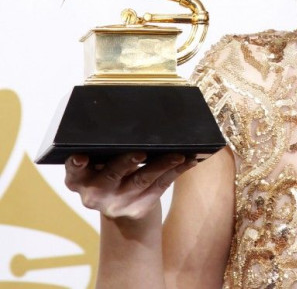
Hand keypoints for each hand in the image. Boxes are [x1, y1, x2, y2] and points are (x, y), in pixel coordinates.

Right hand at [65, 153, 196, 219]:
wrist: (122, 210)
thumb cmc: (110, 174)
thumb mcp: (99, 165)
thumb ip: (104, 150)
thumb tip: (130, 120)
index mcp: (79, 179)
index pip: (74, 171)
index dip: (75, 164)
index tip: (81, 156)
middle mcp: (94, 194)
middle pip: (112, 175)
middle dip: (126, 162)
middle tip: (141, 152)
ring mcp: (117, 204)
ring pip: (142, 181)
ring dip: (162, 165)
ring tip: (178, 155)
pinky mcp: (138, 208)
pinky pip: (160, 187)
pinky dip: (175, 172)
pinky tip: (188, 161)